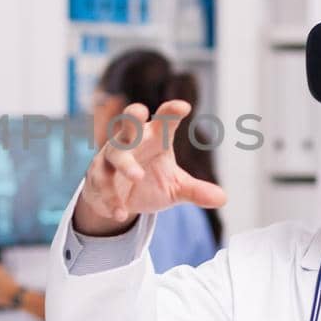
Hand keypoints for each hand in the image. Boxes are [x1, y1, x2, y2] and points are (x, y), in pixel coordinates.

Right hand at [72, 99, 227, 236]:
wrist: (118, 199)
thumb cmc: (150, 181)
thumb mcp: (175, 188)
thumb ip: (196, 191)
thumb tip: (223, 198)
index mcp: (154, 138)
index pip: (164, 122)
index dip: (171, 112)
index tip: (183, 107)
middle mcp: (132, 143)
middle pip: (130, 124)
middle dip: (133, 117)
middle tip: (140, 112)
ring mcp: (112, 158)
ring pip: (115, 154)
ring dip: (125, 164)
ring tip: (137, 176)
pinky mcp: (98, 177)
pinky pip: (103, 185)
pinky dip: (112, 199)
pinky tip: (122, 213)